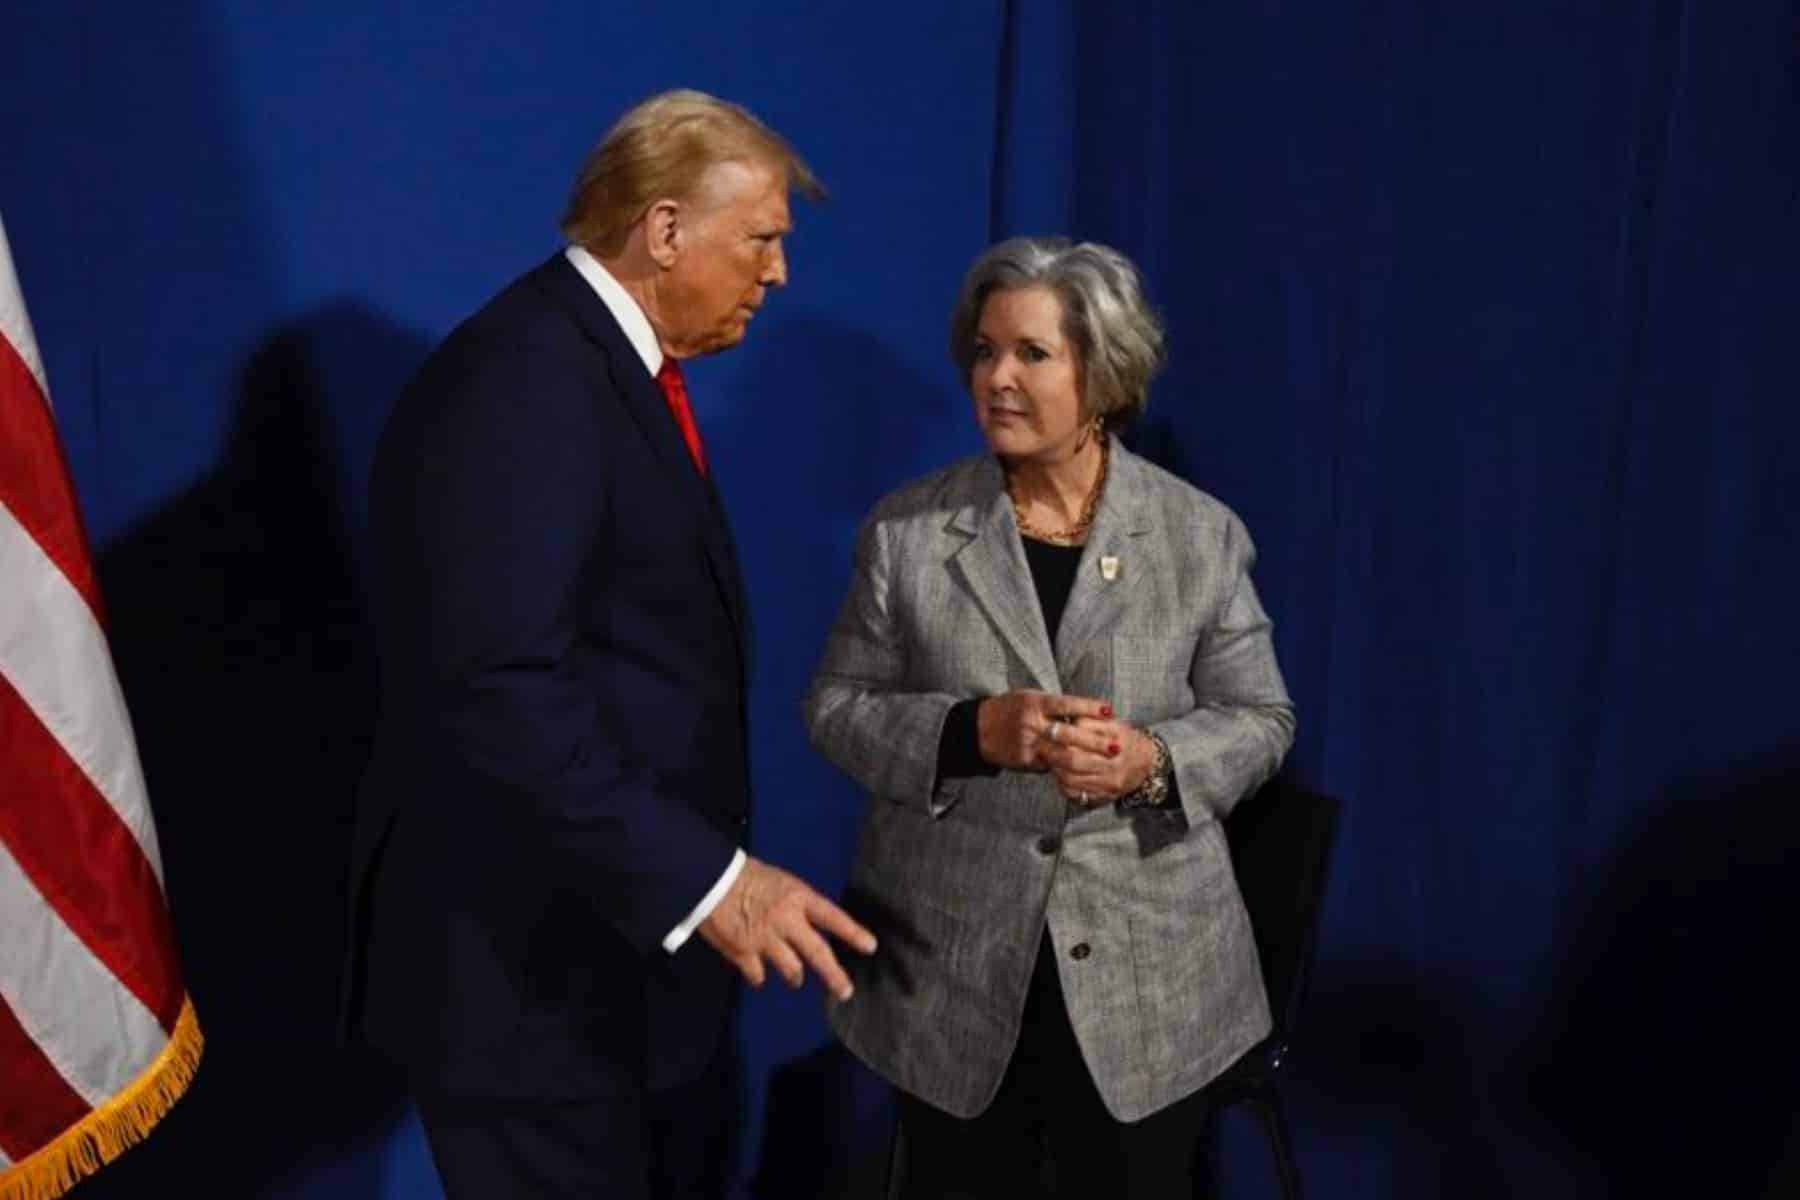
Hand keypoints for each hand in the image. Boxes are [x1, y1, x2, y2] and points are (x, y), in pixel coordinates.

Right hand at [697, 856, 876, 999]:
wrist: (709, 880)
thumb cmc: (744, 875)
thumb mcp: (779, 880)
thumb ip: (796, 903)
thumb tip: (807, 921)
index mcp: (797, 897)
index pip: (833, 917)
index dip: (853, 933)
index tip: (870, 947)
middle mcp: (786, 920)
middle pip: (818, 953)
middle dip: (834, 975)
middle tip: (845, 991)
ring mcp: (765, 939)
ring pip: (792, 970)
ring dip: (795, 977)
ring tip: (796, 979)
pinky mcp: (743, 953)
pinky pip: (759, 975)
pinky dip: (760, 976)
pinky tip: (758, 974)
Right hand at [976, 690, 1114, 769]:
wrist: (977, 729)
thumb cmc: (1008, 708)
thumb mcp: (1028, 698)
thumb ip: (1052, 705)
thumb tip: (1082, 711)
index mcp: (1034, 704)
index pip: (1066, 704)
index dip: (1089, 707)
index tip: (1109, 710)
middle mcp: (1032, 724)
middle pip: (1069, 734)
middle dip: (1095, 741)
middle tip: (1117, 746)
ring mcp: (1029, 744)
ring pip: (1063, 755)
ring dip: (1088, 759)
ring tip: (1107, 761)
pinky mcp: (1026, 760)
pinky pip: (1051, 766)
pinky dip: (1069, 769)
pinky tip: (1087, 773)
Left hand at [1046, 718, 1156, 806]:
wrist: (1146, 764)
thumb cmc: (1124, 739)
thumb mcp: (1113, 723)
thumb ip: (1091, 719)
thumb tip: (1066, 718)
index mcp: (1118, 740)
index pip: (1084, 736)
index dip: (1064, 732)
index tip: (1051, 726)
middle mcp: (1115, 763)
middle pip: (1074, 760)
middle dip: (1053, 752)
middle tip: (1040, 744)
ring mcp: (1109, 782)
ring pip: (1071, 778)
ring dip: (1054, 768)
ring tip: (1046, 758)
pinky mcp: (1104, 796)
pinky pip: (1076, 793)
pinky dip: (1062, 783)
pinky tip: (1058, 773)